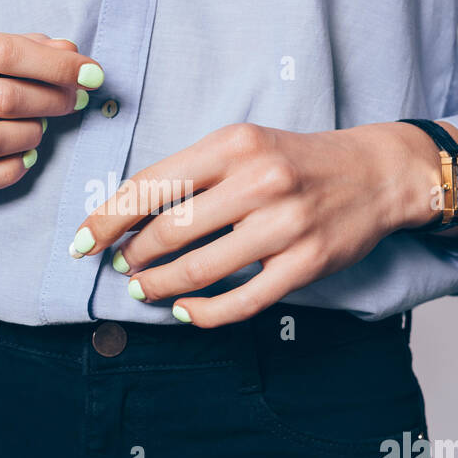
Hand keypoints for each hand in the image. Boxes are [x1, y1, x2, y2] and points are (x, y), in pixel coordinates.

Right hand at [0, 26, 103, 193]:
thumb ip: (27, 48)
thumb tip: (71, 53)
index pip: (7, 51)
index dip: (57, 66)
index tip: (93, 75)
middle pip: (3, 99)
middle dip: (50, 102)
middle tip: (72, 103)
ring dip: (30, 137)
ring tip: (40, 129)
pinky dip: (9, 171)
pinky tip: (25, 158)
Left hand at [69, 121, 451, 327]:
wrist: (376, 173)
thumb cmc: (295, 161)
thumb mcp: (242, 146)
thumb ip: (190, 174)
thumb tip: (127, 218)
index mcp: (234, 145)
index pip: (151, 186)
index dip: (107, 220)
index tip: (82, 243)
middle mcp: (259, 181)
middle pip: (169, 231)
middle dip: (133, 257)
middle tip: (121, 267)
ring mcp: (285, 225)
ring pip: (199, 270)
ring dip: (158, 287)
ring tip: (143, 289)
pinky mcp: (306, 263)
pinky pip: (241, 301)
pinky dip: (203, 313)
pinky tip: (184, 311)